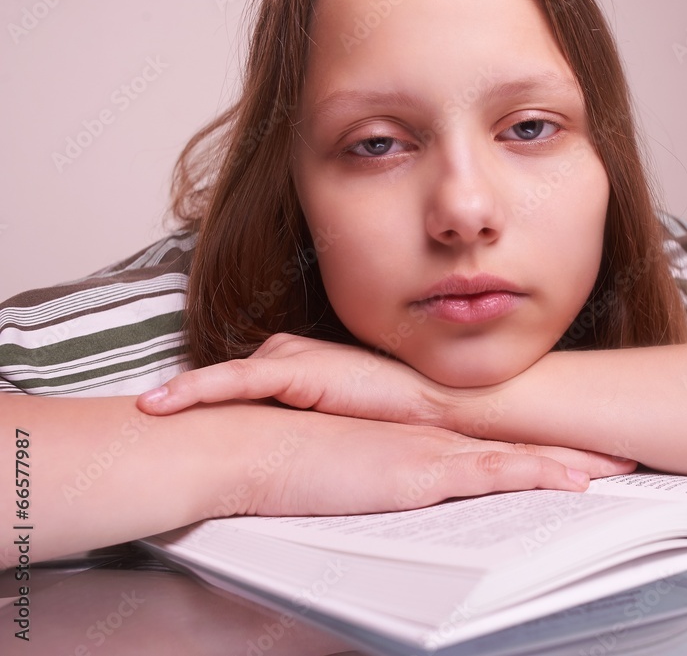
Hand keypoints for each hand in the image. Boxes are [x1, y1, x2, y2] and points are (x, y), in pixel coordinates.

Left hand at [138, 333, 444, 425]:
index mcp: (294, 366)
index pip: (236, 384)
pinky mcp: (295, 370)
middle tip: (139, 419)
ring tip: (141, 414)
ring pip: (219, 378)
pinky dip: (196, 389)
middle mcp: (285, 355)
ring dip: (178, 396)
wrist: (432, 405)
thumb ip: (303, 419)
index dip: (198, 399)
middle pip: (221, 381)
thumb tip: (273, 446)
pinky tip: (163, 403)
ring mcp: (290, 358)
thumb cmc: (393, 415)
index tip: (162, 416)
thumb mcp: (336, 419)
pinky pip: (235, 380)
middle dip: (180, 398)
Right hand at [241, 412, 636, 515]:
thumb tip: (393, 491)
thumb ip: (380, 476)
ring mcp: (434, 452)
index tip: (576, 447)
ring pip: (522, 458)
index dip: (539, 444)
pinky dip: (540, 476)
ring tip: (618, 466)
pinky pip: (496, 474)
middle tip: (620, 453)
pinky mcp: (423, 472)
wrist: (260, 445)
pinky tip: (574, 483)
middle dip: (575, 449)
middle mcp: (436, 439)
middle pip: (521, 445)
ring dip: (573, 462)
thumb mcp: (349, 470)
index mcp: (421, 437)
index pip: (495, 441)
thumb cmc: (292, 456)